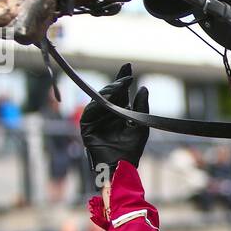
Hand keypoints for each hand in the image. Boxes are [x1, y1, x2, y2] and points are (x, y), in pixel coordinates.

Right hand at [80, 63, 149, 189]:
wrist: (121, 165)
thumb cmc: (131, 149)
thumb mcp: (140, 125)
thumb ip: (141, 107)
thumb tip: (143, 88)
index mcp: (118, 112)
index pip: (120, 92)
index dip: (122, 79)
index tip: (128, 66)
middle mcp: (106, 113)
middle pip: (109, 93)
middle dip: (117, 82)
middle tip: (126, 74)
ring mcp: (95, 118)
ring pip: (100, 99)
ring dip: (111, 90)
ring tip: (122, 84)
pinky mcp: (86, 125)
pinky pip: (92, 109)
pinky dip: (101, 101)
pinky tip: (111, 95)